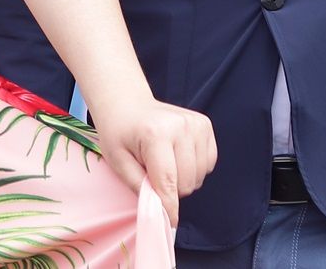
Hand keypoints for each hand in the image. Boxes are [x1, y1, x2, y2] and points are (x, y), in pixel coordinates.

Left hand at [88, 92, 215, 225]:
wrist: (127, 103)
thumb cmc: (118, 132)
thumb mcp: (117, 160)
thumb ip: (138, 186)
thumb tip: (160, 209)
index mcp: (155, 134)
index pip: (168, 182)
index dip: (169, 206)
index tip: (170, 223)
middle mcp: (181, 127)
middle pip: (187, 183)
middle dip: (170, 188)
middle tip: (151, 174)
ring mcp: (196, 124)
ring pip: (199, 177)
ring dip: (182, 179)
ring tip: (162, 162)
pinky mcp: (205, 125)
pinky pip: (208, 164)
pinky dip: (194, 168)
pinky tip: (176, 156)